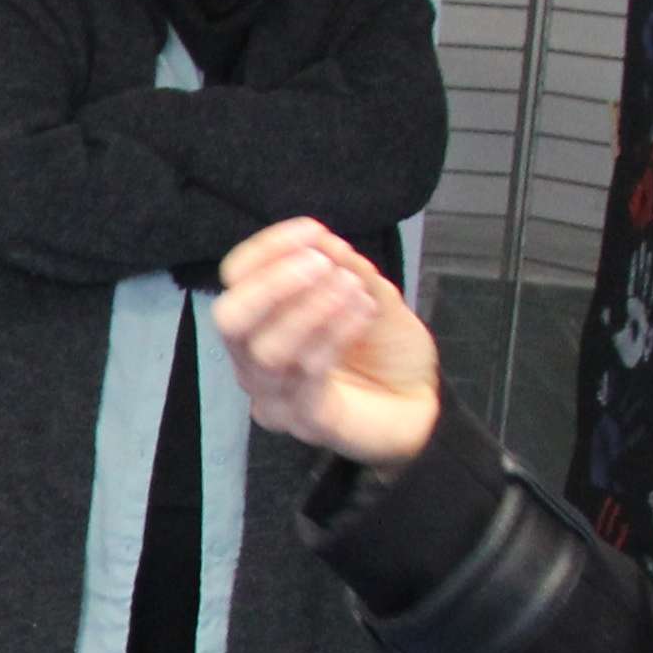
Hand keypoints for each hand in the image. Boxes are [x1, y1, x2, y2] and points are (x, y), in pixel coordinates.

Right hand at [213, 220, 442, 469]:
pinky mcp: (308, 422)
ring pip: (268, 350)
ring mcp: (277, 398)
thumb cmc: (385, 348)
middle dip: (273, 283)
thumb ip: (345, 269)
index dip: (268, 249)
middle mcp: (254, 362)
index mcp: (259, 323)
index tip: (313, 230)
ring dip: (312, 307)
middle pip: (231, 320)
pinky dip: (335, 334)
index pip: (236, 280)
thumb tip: (322, 241)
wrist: (421, 402)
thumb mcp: (369, 293)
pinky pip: (308, 376)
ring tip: (353, 287)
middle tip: (321, 265)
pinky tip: (365, 310)